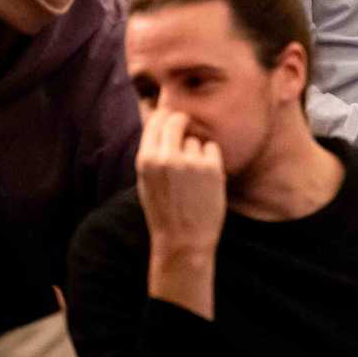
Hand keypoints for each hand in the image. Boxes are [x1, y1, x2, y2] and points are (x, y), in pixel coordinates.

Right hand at [136, 109, 226, 254]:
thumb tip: (160, 122)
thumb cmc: (164, 211)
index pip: (155, 122)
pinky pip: (211, 149)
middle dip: (182, 121)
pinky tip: (205, 180)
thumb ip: (152, 154)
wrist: (184, 240)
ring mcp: (190, 162)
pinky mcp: (211, 167)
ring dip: (196, 152)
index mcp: (146, 161)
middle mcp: (166, 158)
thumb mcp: (147, 182)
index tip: (170, 116)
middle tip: (186, 126)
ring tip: (191, 179)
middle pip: (176, 120)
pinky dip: (210, 160)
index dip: (164, 116)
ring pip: (195, 141)